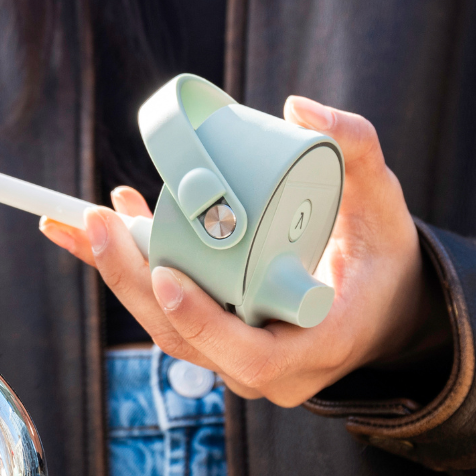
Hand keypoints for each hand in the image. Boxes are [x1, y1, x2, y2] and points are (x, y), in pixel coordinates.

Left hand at [39, 96, 432, 406]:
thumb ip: (356, 149)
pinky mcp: (212, 340)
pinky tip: (106, 223)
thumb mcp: (383, 204)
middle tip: (101, 224)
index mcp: (319, 345)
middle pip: (184, 339)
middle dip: (132, 282)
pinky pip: (161, 311)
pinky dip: (130, 268)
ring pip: (163, 326)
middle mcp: (270, 368)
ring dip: (120, 273)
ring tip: (91, 218)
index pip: (252, 354)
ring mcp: (235, 359)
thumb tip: (299, 108)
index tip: (166, 276)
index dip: (202, 322)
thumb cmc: (382, 258)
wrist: (381, 305)